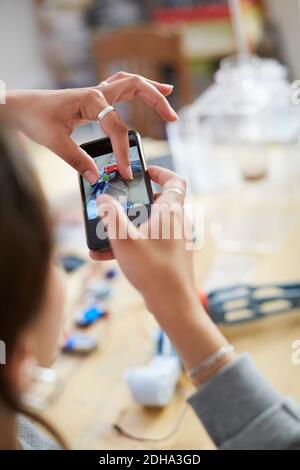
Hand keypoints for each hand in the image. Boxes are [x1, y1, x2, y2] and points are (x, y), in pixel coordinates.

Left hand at [6, 73, 176, 182]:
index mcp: (91, 99)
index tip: (125, 172)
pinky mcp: (93, 99)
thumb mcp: (54, 142)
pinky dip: (136, 88)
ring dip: (150, 87)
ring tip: (169, 93)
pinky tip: (145, 92)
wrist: (20, 107)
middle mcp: (97, 92)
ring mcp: (96, 93)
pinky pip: (120, 88)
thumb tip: (97, 178)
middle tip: (172, 117)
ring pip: (129, 82)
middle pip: (135, 87)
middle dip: (156, 101)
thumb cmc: (35, 118)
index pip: (117, 127)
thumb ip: (78, 161)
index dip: (123, 152)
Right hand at [91, 166, 235, 384]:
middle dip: (132, 204)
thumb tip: (104, 199)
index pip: (174, 181)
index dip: (160, 172)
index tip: (143, 172)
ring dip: (127, 228)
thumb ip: (111, 215)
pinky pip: (149, 243)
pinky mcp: (170, 256)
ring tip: (103, 236)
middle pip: (156, 202)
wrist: (173, 304)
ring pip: (148, 225)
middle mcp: (177, 223)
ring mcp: (175, 241)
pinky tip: (105, 255)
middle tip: (115, 205)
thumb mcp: (124, 238)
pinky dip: (132, 244)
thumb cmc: (153, 269)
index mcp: (171, 212)